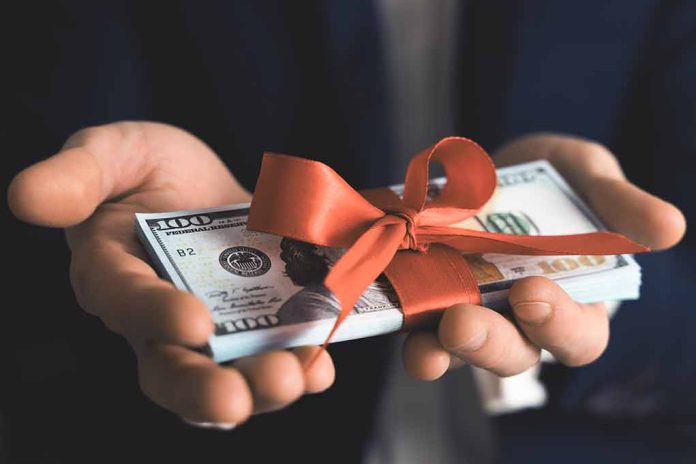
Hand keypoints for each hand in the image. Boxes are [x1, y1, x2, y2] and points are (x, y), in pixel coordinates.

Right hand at [8, 122, 334, 425]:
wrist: (203, 180)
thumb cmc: (146, 167)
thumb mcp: (112, 154)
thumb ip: (78, 174)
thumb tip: (29, 198)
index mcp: (116, 277)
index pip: (126, 303)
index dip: (154, 316)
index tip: (194, 324)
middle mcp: (162, 317)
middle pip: (174, 369)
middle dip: (206, 390)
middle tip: (240, 398)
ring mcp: (217, 325)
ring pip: (230, 373)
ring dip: (264, 384)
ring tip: (297, 378)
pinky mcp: (262, 320)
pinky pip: (277, 352)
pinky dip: (302, 364)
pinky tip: (322, 365)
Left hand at [402, 133, 685, 379]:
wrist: (490, 166)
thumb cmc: (555, 179)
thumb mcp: (589, 176)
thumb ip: (619, 203)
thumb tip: (669, 228)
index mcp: (573, 297)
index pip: (577, 334)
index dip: (558, 325)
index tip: (534, 293)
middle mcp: (520, 318)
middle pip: (515, 353)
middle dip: (490, 343)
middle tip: (463, 323)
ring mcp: (471, 312)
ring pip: (460, 349)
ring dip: (441, 350)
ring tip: (424, 345)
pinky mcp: (428, 299)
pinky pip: (417, 327)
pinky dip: (406, 330)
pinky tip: (393, 323)